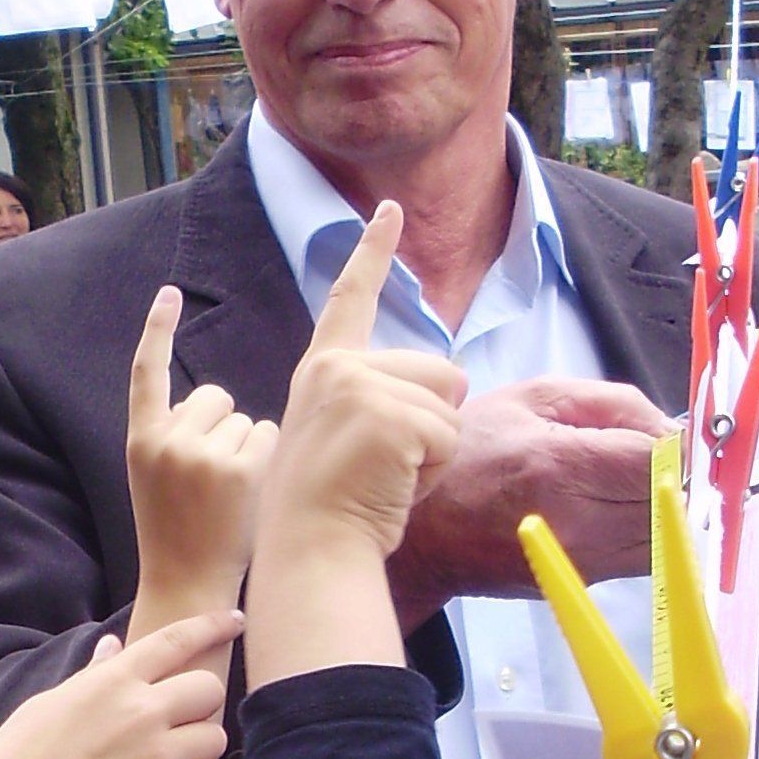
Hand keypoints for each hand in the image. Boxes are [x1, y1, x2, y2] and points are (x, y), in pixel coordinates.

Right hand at [0, 611, 238, 758]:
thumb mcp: (50, 703)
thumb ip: (93, 675)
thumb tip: (112, 644)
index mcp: (114, 682)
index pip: (176, 639)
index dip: (212, 627)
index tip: (234, 623)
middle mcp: (143, 711)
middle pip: (209, 690)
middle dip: (199, 708)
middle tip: (177, 730)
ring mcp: (158, 757)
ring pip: (216, 739)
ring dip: (199, 755)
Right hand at [126, 285, 278, 635]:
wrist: (187, 586)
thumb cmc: (180, 534)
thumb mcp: (156, 479)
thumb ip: (176, 436)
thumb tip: (213, 402)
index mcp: (140, 440)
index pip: (146, 372)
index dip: (157, 329)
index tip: (169, 292)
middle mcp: (166, 441)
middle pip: (214, 396)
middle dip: (223, 425)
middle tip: (214, 478)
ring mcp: (202, 456)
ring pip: (245, 418)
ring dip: (247, 446)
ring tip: (230, 493)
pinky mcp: (239, 471)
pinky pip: (269, 436)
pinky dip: (269, 459)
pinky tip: (252, 494)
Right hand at [249, 207, 467, 682]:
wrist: (308, 549)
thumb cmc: (330, 510)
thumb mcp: (348, 436)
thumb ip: (380, 402)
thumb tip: (441, 388)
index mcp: (323, 370)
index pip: (352, 299)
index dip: (373, 251)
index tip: (389, 209)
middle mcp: (338, 367)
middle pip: (439, 369)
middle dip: (433, 421)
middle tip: (383, 466)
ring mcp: (361, 387)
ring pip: (450, 403)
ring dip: (435, 450)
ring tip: (386, 477)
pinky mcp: (388, 414)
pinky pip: (448, 436)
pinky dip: (433, 471)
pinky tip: (393, 486)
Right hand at [388, 375, 666, 628]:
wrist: (424, 532)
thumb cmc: (470, 455)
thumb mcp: (534, 398)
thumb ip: (613, 403)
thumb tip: (671, 429)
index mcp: (560, 465)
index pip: (659, 461)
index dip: (675, 446)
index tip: (662, 437)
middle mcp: (578, 521)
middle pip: (672, 501)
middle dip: (673, 476)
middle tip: (649, 457)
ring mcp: (583, 560)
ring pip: (667, 536)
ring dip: (664, 507)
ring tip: (631, 483)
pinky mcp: (585, 582)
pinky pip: (644, 556)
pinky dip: (647, 531)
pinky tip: (617, 509)